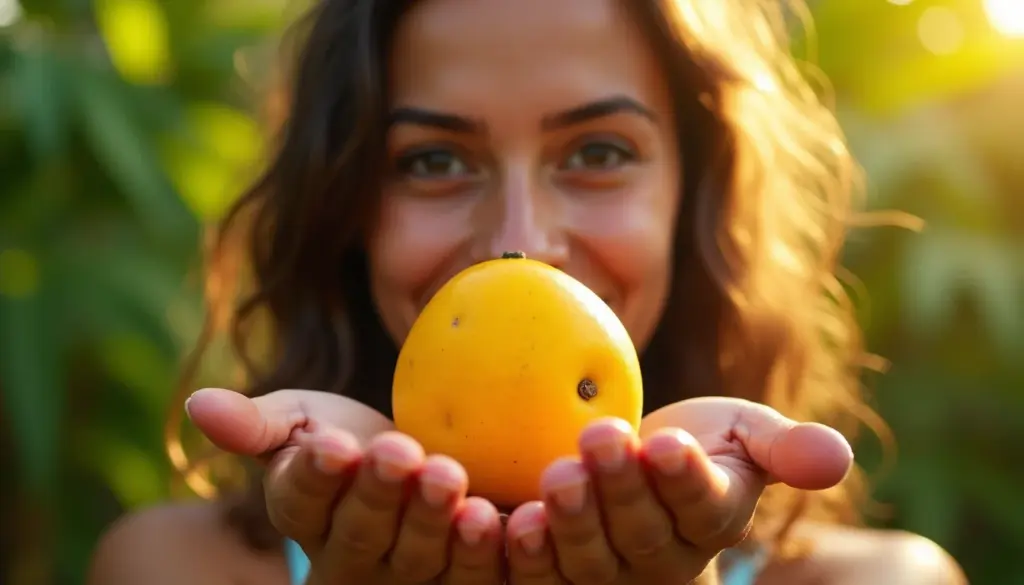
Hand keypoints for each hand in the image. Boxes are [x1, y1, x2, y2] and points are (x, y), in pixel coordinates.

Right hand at [186, 388, 505, 583]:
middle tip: (398, 451)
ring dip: (430, 520)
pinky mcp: (454, 579)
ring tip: (447, 477)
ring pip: (415, 555)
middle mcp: (347, 555)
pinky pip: (466, 574)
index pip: (301, 498)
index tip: (331, 444)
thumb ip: (260, 423)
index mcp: (303, 512)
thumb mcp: (304, 419)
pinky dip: (477, 550)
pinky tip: (490, 516)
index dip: (316, 475)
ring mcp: (403, 575)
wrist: (422, 462)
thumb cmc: (352, 439)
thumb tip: (197, 402)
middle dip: (379, 492)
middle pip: (360, 530)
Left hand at [503, 397, 852, 584]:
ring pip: (591, 558)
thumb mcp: (742, 434)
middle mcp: (662, 557)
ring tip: (558, 476)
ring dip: (573, 520)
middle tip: (601, 439)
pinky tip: (508, 519)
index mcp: (711, 517)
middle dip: (622, 487)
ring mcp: (607, 571)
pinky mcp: (556, 573)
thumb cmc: (696, 442)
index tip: (669, 443)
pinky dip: (523, 551)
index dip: (686, 478)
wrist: (632, 466)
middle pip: (643, 532)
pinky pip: (538, 573)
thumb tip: (836, 457)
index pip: (705, 505)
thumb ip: (782, 447)